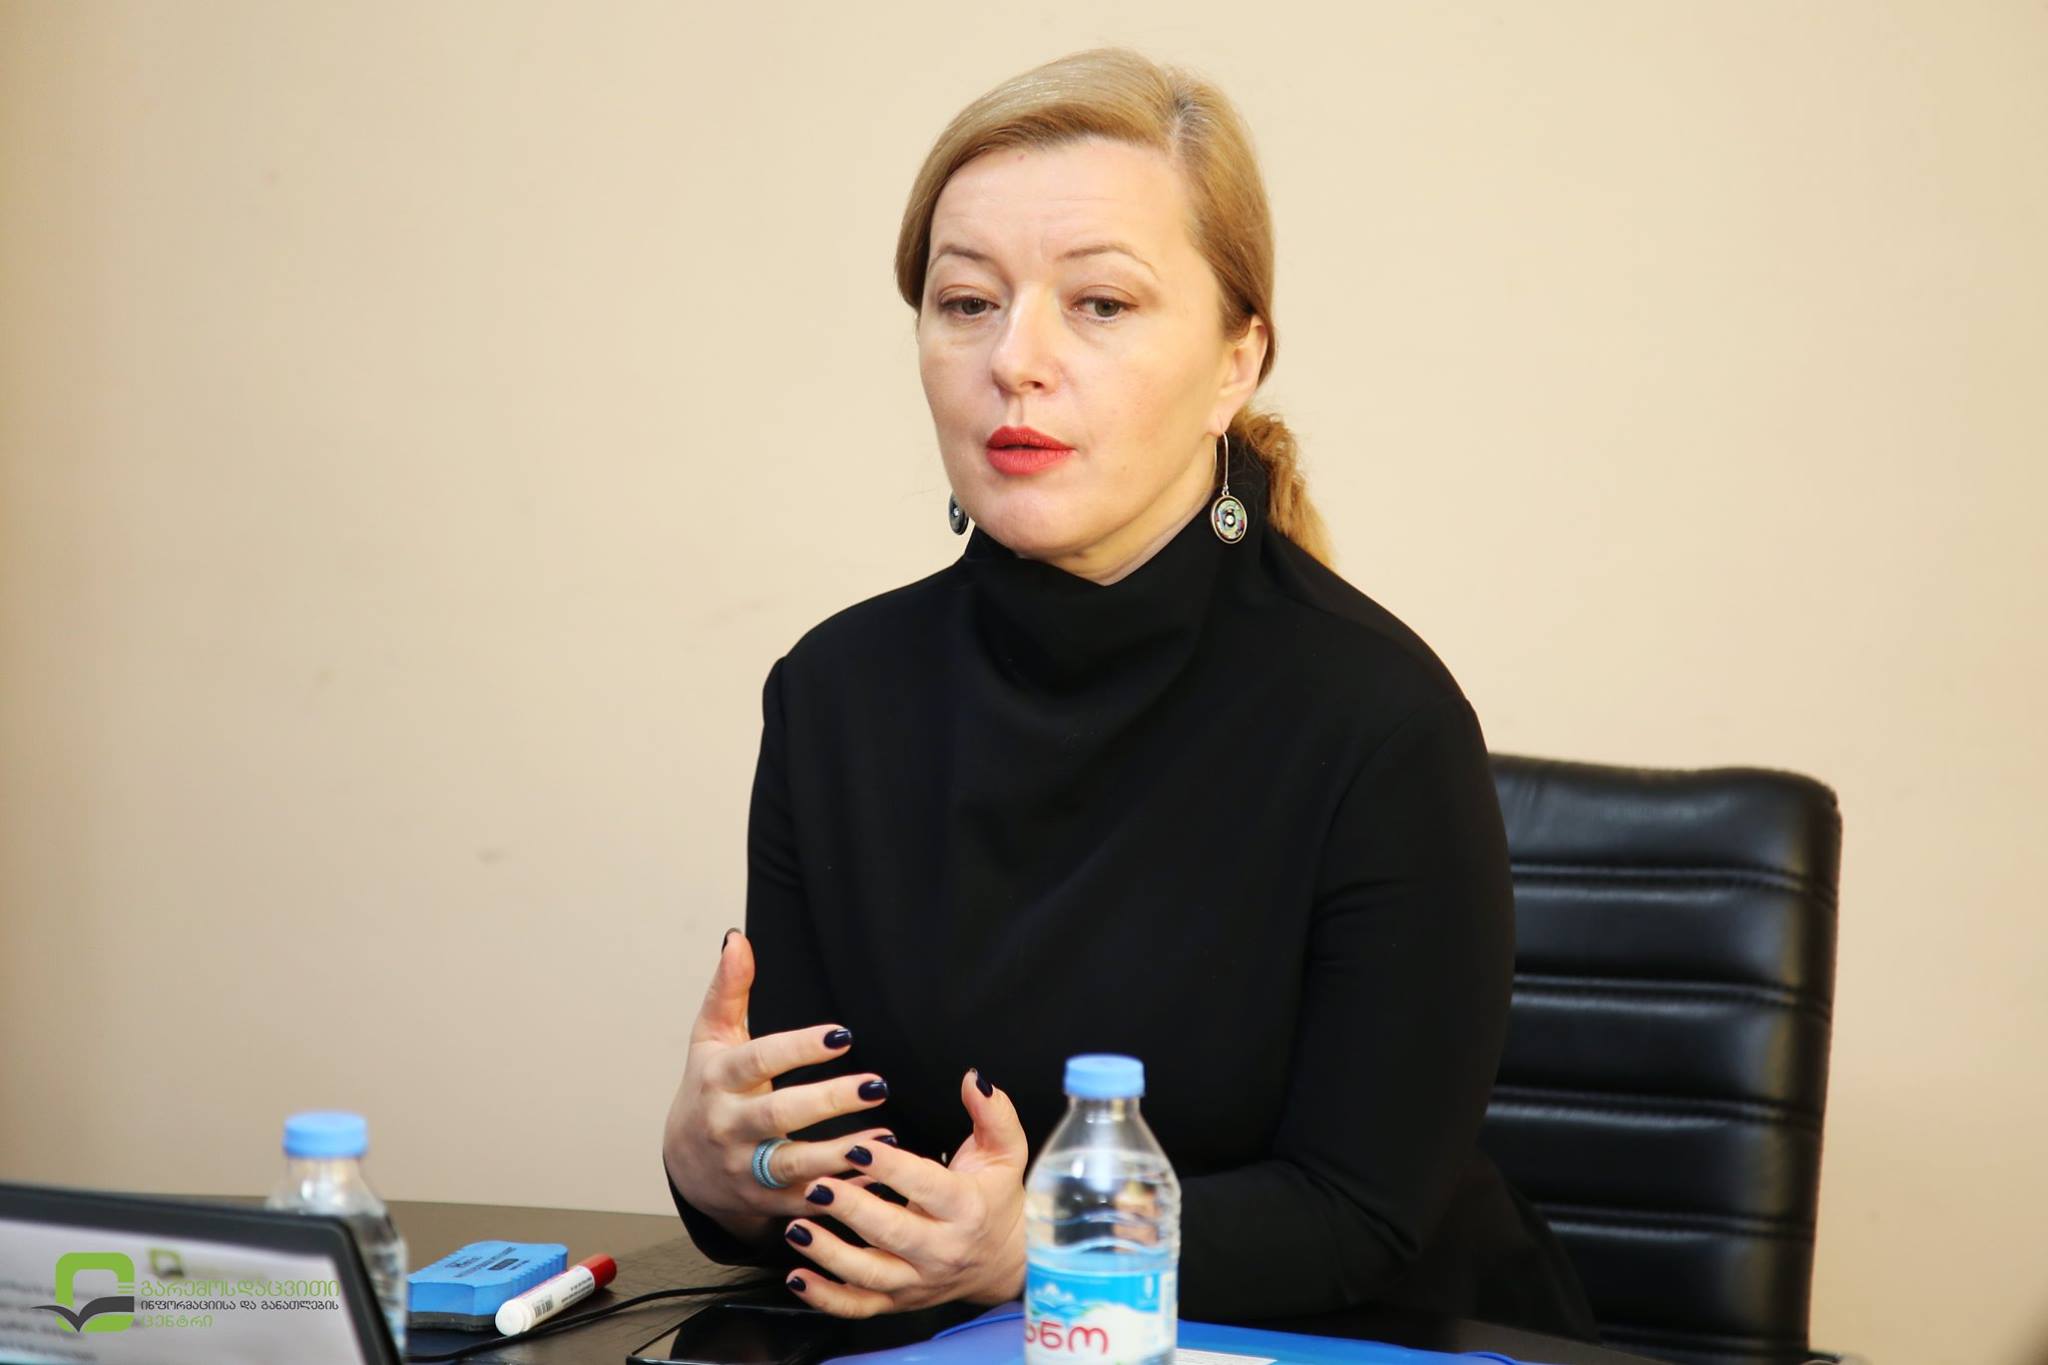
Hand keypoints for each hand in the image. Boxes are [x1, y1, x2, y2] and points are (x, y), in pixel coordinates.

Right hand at [662, 930, 895, 1243]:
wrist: (686, 1165)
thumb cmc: (709, 1088)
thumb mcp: (711, 1039)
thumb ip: (728, 990)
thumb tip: (737, 938)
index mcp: (718, 1080)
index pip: (758, 1060)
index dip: (799, 1048)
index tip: (843, 1035)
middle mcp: (728, 1126)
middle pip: (779, 1115)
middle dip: (828, 1102)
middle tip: (877, 1085)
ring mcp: (744, 1169)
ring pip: (793, 1165)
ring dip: (841, 1153)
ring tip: (886, 1136)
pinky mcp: (764, 1202)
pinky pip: (805, 1199)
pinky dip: (840, 1192)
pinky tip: (876, 1176)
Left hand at [781, 1067, 1029, 1315]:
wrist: (1006, 1261)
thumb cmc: (997, 1198)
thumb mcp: (1006, 1151)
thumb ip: (994, 1113)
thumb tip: (975, 1080)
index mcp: (965, 1208)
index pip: (926, 1187)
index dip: (891, 1169)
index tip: (857, 1149)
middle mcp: (941, 1249)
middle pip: (893, 1233)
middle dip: (852, 1210)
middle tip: (816, 1186)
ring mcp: (917, 1280)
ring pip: (869, 1275)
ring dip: (829, 1254)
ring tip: (795, 1228)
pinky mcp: (899, 1301)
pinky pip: (858, 1307)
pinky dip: (825, 1298)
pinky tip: (796, 1278)